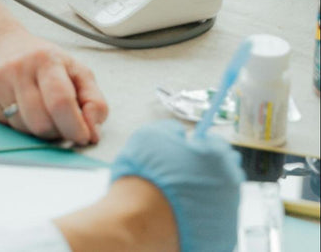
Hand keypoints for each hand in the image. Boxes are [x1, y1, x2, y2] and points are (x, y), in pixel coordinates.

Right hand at [0, 29, 107, 145]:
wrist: (1, 45)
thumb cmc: (44, 62)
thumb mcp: (77, 72)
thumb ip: (94, 101)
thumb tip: (93, 133)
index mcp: (46, 59)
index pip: (61, 102)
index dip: (75, 127)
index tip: (84, 137)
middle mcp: (17, 68)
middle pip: (41, 123)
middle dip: (57, 132)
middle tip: (61, 122)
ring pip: (24, 130)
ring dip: (38, 131)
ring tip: (40, 110)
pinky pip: (6, 129)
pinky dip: (20, 127)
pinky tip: (21, 109)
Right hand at [111, 120, 243, 251]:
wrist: (139, 220)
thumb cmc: (146, 175)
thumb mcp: (152, 135)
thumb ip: (173, 129)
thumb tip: (180, 134)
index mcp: (218, 157)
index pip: (218, 145)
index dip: (202, 145)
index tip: (189, 150)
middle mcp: (230, 186)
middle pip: (226, 171)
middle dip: (210, 169)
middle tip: (185, 172)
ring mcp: (228, 215)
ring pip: (223, 198)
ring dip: (208, 192)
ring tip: (182, 195)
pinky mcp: (221, 239)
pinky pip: (217, 221)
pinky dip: (204, 216)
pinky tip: (185, 214)